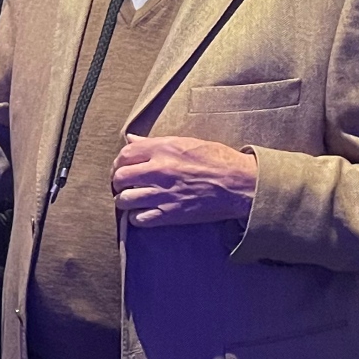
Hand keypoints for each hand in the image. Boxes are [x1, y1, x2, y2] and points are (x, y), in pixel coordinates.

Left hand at [112, 136, 257, 227]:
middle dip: (119, 181)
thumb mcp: (186, 142)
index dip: (120, 162)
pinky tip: (144, 213)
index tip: (123, 167)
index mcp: (163, 149)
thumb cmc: (217, 160)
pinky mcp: (169, 214)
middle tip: (125, 185)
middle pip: (120, 177)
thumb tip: (132, 139)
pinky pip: (138, 219)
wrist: (239, 184)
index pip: (125, 154)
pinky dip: (137, 217)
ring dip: (125, 200)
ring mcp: (162, 193)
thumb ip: (155, 143)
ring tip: (132, 200)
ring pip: (124, 200)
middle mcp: (158, 170)